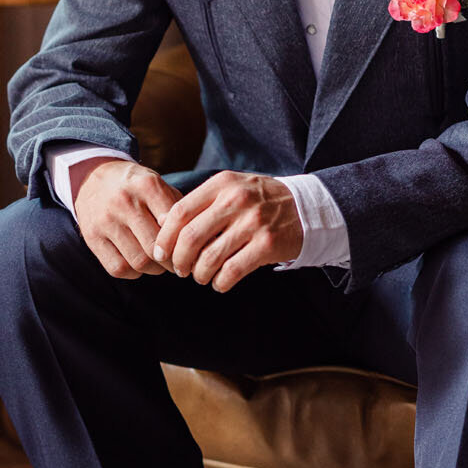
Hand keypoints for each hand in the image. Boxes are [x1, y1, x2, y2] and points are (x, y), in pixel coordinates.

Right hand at [71, 157, 180, 278]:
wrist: (92, 178)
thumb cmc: (136, 186)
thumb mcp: (158, 184)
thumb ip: (177, 207)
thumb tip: (196, 239)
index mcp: (146, 185)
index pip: (173, 223)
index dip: (185, 242)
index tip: (190, 249)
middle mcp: (124, 202)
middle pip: (156, 247)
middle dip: (172, 261)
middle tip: (178, 263)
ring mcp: (105, 221)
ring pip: (139, 261)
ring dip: (154, 269)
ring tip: (160, 263)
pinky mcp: (91, 238)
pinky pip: (118, 268)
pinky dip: (133, 272)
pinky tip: (138, 263)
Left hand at [151, 170, 302, 291]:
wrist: (306, 208)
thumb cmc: (260, 201)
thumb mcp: (233, 188)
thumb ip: (204, 202)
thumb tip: (165, 230)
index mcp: (222, 184)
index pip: (179, 212)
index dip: (165, 237)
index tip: (161, 252)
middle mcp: (236, 200)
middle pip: (190, 237)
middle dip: (178, 260)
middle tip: (179, 270)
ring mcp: (253, 223)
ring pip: (209, 258)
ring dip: (199, 274)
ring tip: (201, 276)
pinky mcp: (267, 244)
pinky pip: (232, 271)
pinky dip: (221, 282)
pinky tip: (220, 283)